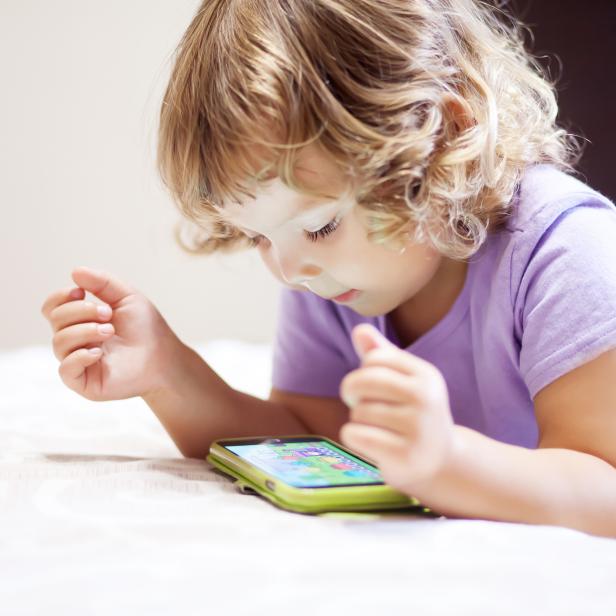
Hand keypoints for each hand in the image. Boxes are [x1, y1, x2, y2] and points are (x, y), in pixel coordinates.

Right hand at [41, 266, 183, 401]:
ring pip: (59, 342)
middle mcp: (75, 340)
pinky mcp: (83, 382)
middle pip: (56, 320)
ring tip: (110, 331)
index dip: (61, 297)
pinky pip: (65, 369)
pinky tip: (98, 352)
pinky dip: (79, 357)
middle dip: (81, 311)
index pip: (53, 307)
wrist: (164, 356)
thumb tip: (75, 272)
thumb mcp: (126, 297)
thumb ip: (102, 282)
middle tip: (108, 314)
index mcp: (80, 320)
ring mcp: (78, 361)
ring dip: (85, 331)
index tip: (81, 292)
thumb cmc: (146, 328)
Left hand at [339, 323, 455, 491]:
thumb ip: (381, 354)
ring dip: (358, 420)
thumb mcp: (404, 381)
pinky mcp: (404, 455)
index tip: (369, 386)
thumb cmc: (413, 413)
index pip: (374, 358)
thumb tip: (360, 330)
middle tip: (359, 404)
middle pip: (363, 381)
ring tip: (378, 428)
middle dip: (352, 392)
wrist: (440, 461)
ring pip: (358, 411)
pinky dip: (354, 438)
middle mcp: (425, 398)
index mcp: (426, 374)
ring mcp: (417, 428)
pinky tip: (372, 444)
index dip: (363, 371)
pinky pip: (355, 435)